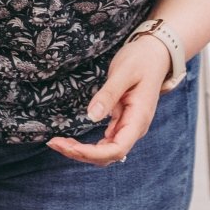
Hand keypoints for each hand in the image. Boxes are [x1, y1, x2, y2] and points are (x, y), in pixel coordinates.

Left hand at [46, 34, 172, 166]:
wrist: (154, 54)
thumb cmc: (141, 60)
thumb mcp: (124, 72)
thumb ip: (109, 94)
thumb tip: (91, 116)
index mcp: (139, 118)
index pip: (117, 149)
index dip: (93, 153)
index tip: (71, 147)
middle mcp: (135, 128)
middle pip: (108, 155)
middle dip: (81, 154)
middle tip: (54, 143)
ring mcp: (128, 127)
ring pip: (105, 151)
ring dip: (81, 152)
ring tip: (56, 143)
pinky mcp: (121, 122)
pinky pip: (104, 142)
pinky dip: (86, 145)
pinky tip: (70, 141)